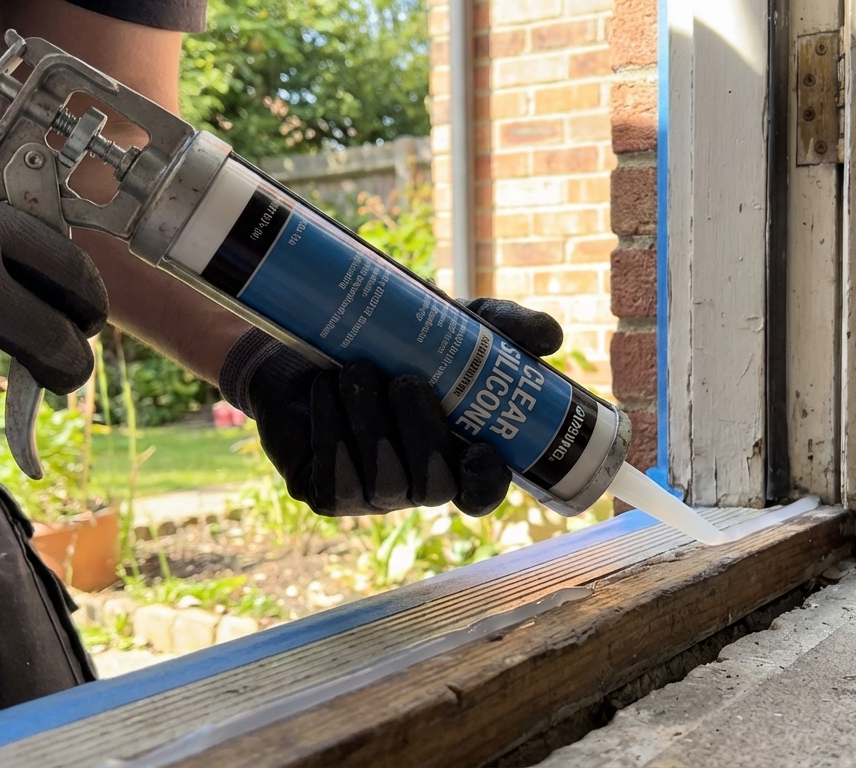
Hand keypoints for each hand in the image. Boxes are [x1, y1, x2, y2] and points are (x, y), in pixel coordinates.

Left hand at [221, 298, 563, 516]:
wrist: (304, 332)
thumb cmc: (387, 336)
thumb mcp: (449, 323)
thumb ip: (502, 328)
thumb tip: (551, 338)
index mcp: (454, 452)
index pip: (481, 491)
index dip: (487, 483)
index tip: (481, 448)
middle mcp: (416, 481)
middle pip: (436, 488)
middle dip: (424, 437)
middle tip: (405, 379)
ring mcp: (370, 493)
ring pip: (386, 484)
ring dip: (372, 426)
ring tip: (355, 370)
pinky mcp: (324, 492)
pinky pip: (336, 485)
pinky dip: (332, 433)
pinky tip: (325, 390)